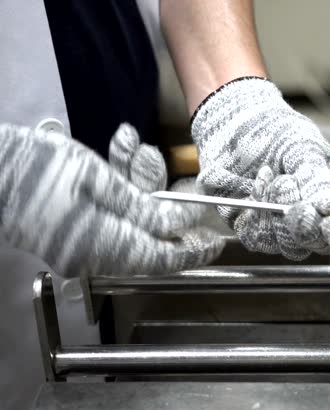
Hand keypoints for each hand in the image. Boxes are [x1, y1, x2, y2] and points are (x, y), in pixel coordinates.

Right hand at [0, 124, 223, 277]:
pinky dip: (118, 188)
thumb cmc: (34, 170)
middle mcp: (93, 255)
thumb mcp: (100, 182)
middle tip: (184, 186)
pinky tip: (118, 150)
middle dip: (168, 208)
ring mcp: (79, 246)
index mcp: (104, 247)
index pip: (163, 259)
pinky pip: (107, 217)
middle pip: (149, 241)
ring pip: (129, 222)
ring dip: (140, 186)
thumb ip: (144, 208)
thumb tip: (181, 225)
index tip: (215, 242)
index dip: (193, 251)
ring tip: (137, 150)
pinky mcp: (69, 232)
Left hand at [192, 77, 329, 259]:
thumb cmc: (275, 130)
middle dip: (303, 221)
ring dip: (275, 214)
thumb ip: (319, 179)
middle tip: (286, 185)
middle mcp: (315, 216)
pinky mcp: (257, 229)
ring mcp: (286, 227)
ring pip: (290, 246)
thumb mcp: (301, 146)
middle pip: (320, 242)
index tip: (328, 224)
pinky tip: (254, 189)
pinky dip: (254, 216)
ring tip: (268, 178)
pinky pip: (259, 240)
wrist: (232, 126)